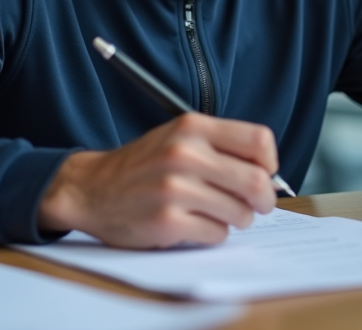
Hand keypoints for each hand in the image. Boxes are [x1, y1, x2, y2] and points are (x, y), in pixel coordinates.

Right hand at [37, 113, 278, 247]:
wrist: (91, 189)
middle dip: (263, 200)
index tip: (265, 173)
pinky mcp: (167, 221)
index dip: (270, 162)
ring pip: (240, 212)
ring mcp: (175, 188)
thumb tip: (270, 177)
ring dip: (236, 218)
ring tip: (215, 212)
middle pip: (256, 181)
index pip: (258, 141)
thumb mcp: (179, 138)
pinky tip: (194, 223)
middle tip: (256, 205)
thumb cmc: (144, 165)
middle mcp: (184, 154)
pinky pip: (217, 234)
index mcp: (192, 127)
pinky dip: (213, 233)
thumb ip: (221, 148)